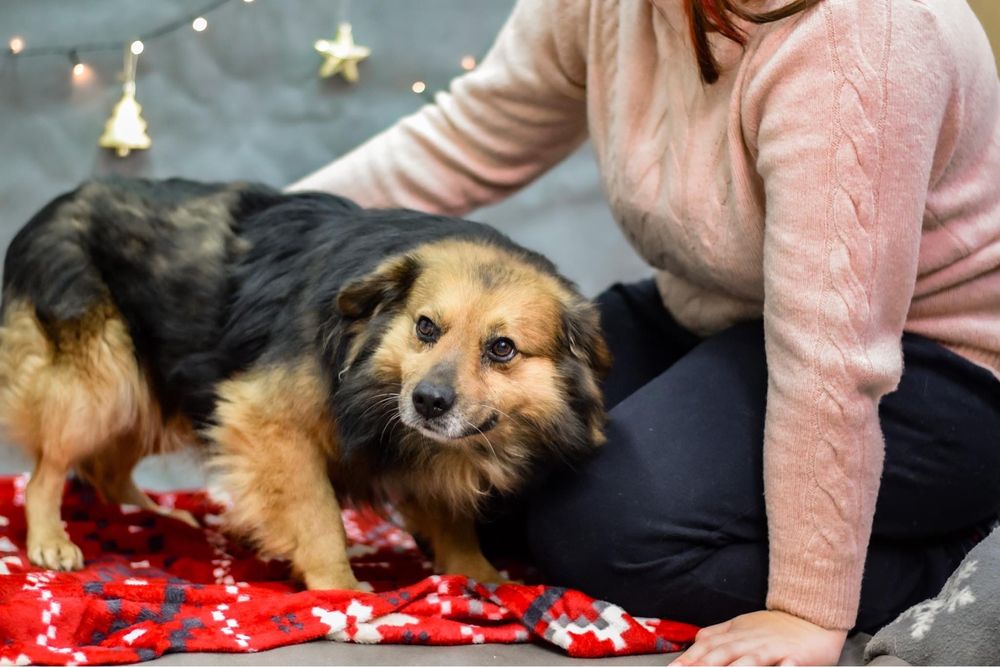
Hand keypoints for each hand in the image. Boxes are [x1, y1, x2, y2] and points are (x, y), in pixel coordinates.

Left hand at [669, 610, 846, 665]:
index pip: (706, 647)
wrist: (810, 614)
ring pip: (749, 661)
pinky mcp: (794, 656)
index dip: (689, 659)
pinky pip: (785, 666)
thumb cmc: (773, 626)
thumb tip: (694, 643)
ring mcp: (770, 648)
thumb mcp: (741, 626)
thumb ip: (717, 634)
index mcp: (734, 634)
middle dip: (703, 666)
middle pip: (722, 654)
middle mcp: (748, 641)